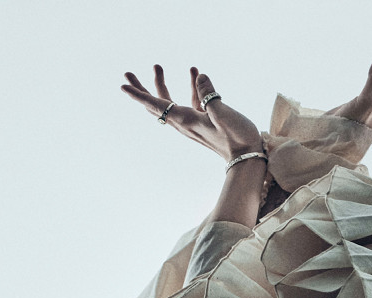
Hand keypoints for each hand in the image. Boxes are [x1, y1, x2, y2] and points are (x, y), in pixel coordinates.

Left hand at [121, 65, 262, 159]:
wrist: (248, 158)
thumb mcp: (222, 113)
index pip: (156, 105)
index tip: (122, 85)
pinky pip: (190, 101)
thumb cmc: (237, 138)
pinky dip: (189, 87)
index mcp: (185, 120)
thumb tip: (199, 76)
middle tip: (127, 73)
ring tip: (157, 65)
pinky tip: (195, 73)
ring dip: (162, 84)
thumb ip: (209, 94)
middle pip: (156, 104)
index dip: (139, 94)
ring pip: (169, 102)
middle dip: (141, 88)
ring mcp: (193, 122)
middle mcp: (184, 122)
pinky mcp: (204, 121)